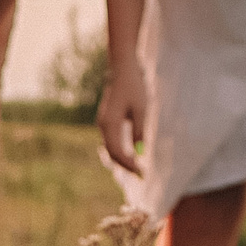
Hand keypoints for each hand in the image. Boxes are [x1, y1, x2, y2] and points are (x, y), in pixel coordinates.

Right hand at [97, 55, 148, 175]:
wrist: (123, 69)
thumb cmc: (134, 87)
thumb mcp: (141, 109)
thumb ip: (139, 130)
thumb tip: (140, 152)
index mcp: (109, 123)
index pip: (117, 151)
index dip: (129, 164)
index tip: (143, 173)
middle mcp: (103, 125)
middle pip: (111, 153)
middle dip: (126, 166)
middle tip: (142, 176)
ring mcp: (104, 123)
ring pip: (110, 149)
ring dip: (123, 160)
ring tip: (137, 169)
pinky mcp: (108, 121)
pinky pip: (112, 142)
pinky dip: (120, 152)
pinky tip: (131, 157)